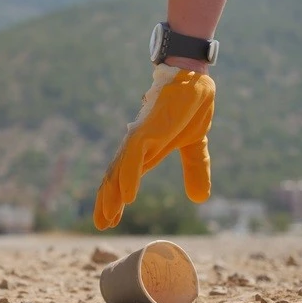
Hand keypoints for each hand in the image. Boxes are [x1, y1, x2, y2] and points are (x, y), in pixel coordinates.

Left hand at [93, 64, 215, 230]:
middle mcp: (137, 147)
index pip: (124, 179)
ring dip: (112, 195)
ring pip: (119, 170)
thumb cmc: (189, 107)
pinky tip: (127, 197)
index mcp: (146, 151)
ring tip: (108, 217)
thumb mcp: (194, 145)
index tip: (110, 220)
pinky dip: (128, 177)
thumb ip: (194, 169)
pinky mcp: (147, 130)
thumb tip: (199, 199)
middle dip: (107, 202)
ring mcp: (140, 138)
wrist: (193, 78)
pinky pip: (133, 157)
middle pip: (115, 177)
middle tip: (102, 224)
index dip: (116, 199)